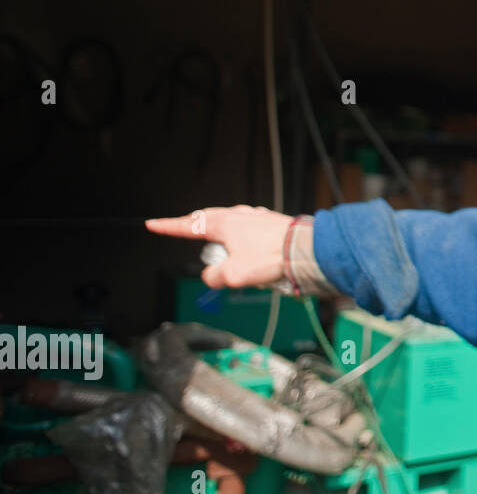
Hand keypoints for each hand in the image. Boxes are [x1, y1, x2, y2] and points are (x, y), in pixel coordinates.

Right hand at [145, 206, 292, 289]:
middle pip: (208, 218)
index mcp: (224, 224)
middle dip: (194, 225)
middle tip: (183, 229)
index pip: (188, 226)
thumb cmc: (271, 258)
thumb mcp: (234, 275)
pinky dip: (239, 233)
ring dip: (219, 230)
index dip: (169, 227)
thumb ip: (214, 277)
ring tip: (215, 241)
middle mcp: (239, 216)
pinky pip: (247, 226)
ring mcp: (255, 217)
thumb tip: (212, 276)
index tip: (153, 224)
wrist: (305, 249)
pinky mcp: (270, 223)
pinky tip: (245, 241)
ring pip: (229, 221)